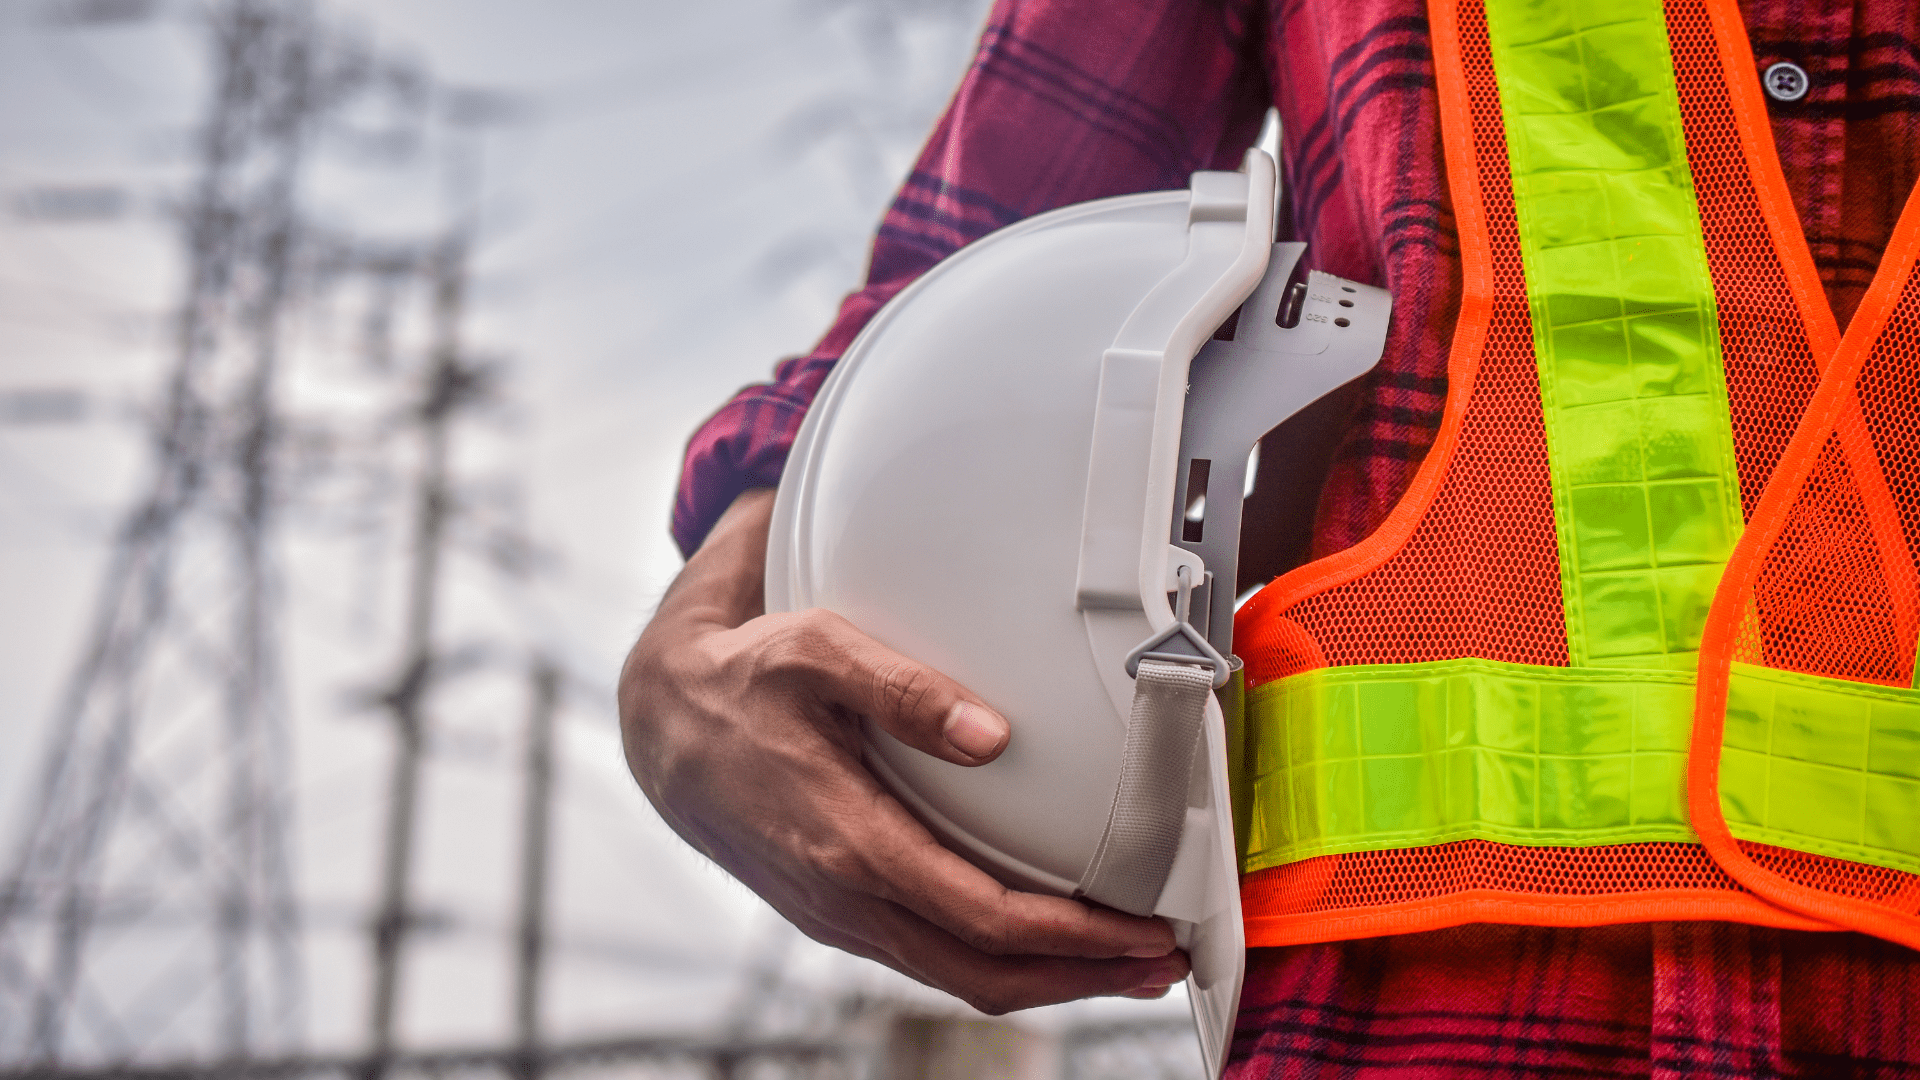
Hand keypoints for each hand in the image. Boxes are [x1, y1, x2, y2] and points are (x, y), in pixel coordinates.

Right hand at [619, 487, 1185, 1012]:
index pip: (984, 918)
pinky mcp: (837, 912)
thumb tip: (993, 736)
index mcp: (849, 842)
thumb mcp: (817, 654)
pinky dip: (997, 962)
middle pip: (984, 973)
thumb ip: (906, 690)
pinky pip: (929, 957)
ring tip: (1122, 962)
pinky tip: (1039, 942)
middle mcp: (845, 899)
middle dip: (1082, 977)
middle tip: (1162, 962)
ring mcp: (839, 916)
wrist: (660, 729)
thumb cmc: (742, 683)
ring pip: (957, 976)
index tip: (1142, 934)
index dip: (1073, 939)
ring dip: (1047, 980)